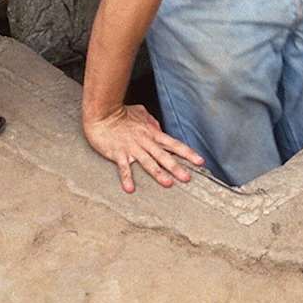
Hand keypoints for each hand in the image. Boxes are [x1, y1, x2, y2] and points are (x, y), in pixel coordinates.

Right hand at [83, 104, 204, 192]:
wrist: (102, 113)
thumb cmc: (121, 113)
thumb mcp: (141, 113)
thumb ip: (152, 121)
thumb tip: (159, 128)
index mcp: (152, 133)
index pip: (173, 144)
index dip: (187, 153)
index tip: (200, 161)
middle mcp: (145, 142)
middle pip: (164, 155)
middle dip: (176, 167)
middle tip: (188, 178)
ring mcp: (132, 148)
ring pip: (148, 162)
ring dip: (158, 173)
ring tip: (168, 184)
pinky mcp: (118, 153)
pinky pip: (123, 168)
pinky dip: (127, 178)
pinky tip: (130, 189)